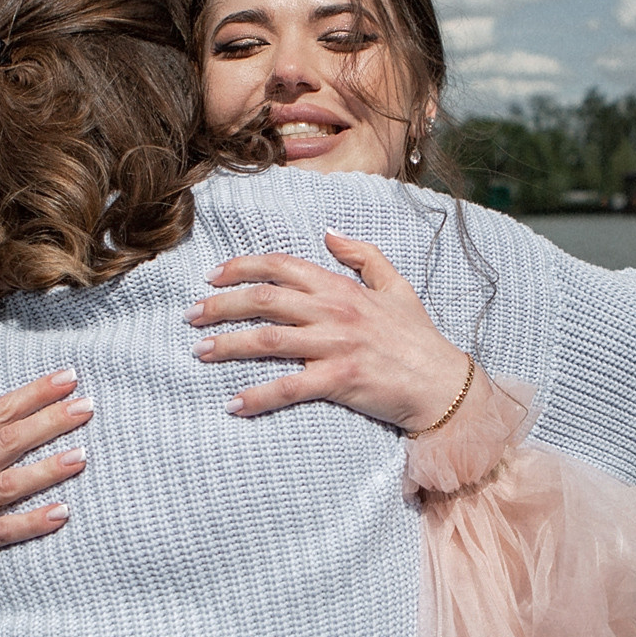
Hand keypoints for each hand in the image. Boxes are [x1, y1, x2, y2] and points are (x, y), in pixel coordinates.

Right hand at [0, 367, 90, 636]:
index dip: (33, 393)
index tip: (68, 377)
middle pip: (8, 441)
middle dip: (50, 421)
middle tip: (87, 407)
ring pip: (9, 484)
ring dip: (47, 469)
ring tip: (83, 456)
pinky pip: (3, 531)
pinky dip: (32, 522)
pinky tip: (62, 513)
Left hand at [188, 232, 471, 428]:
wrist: (444, 384)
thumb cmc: (419, 338)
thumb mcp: (396, 286)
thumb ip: (363, 255)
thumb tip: (330, 232)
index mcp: (341, 287)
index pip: (281, 266)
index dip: (242, 267)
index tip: (213, 276)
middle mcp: (334, 312)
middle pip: (263, 300)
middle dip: (220, 304)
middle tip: (191, 315)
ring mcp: (335, 346)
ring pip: (267, 339)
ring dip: (227, 344)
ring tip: (200, 351)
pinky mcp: (339, 381)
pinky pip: (289, 387)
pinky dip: (257, 396)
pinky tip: (233, 404)